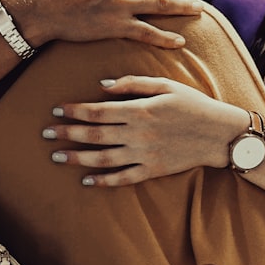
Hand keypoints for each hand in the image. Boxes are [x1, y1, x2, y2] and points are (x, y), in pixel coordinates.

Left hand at [41, 75, 238, 185]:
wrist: (219, 134)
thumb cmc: (192, 104)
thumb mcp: (164, 85)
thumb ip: (132, 83)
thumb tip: (102, 85)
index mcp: (139, 110)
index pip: (97, 111)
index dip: (74, 111)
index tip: (56, 110)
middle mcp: (138, 133)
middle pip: (94, 134)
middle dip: (67, 134)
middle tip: (45, 134)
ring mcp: (144, 154)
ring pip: (103, 158)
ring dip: (77, 158)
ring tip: (57, 157)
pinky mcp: (153, 170)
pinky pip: (123, 178)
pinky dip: (103, 180)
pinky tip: (86, 180)